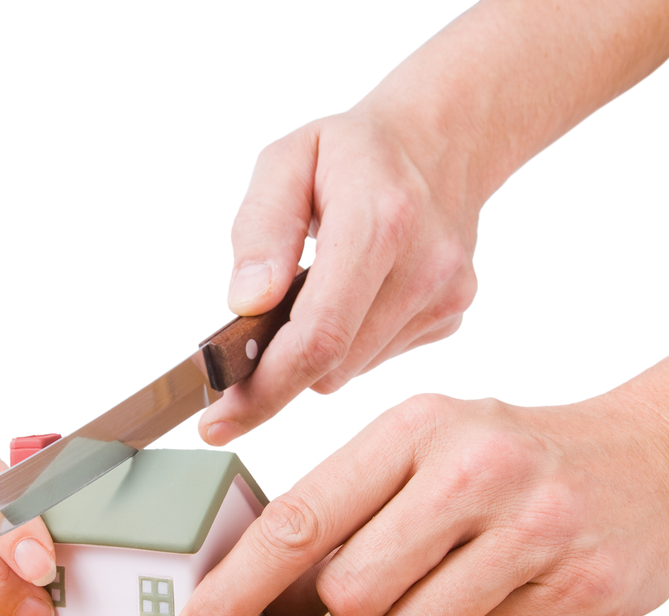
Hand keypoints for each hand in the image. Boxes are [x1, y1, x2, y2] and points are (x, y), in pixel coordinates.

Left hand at [167, 390, 668, 615]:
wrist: (649, 458)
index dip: (234, 592)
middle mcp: (472, 469)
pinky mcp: (583, 585)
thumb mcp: (424, 451)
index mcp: (414, 426)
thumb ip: (345, 510)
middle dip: (354, 610)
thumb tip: (265, 596)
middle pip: (350, 595)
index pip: (299, 519)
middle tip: (397, 576)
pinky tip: (510, 589)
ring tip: (461, 576)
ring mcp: (533, 527)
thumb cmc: (510, 456)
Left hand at [198, 100, 478, 445]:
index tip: (218, 422)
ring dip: (315, 351)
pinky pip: (375, 359)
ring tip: (314, 292)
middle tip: (244, 348)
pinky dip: (348, 342)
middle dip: (278, 371)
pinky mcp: (450, 317)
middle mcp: (425, 267)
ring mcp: (445, 298)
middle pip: (331, 367)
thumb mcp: (286, 160)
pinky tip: (353, 296)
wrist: (442, 141)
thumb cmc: (352, 151)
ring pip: (350, 370)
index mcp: (380, 221)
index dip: (264, 389)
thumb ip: (261, 230)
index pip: (319, 336)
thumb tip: (246, 303)